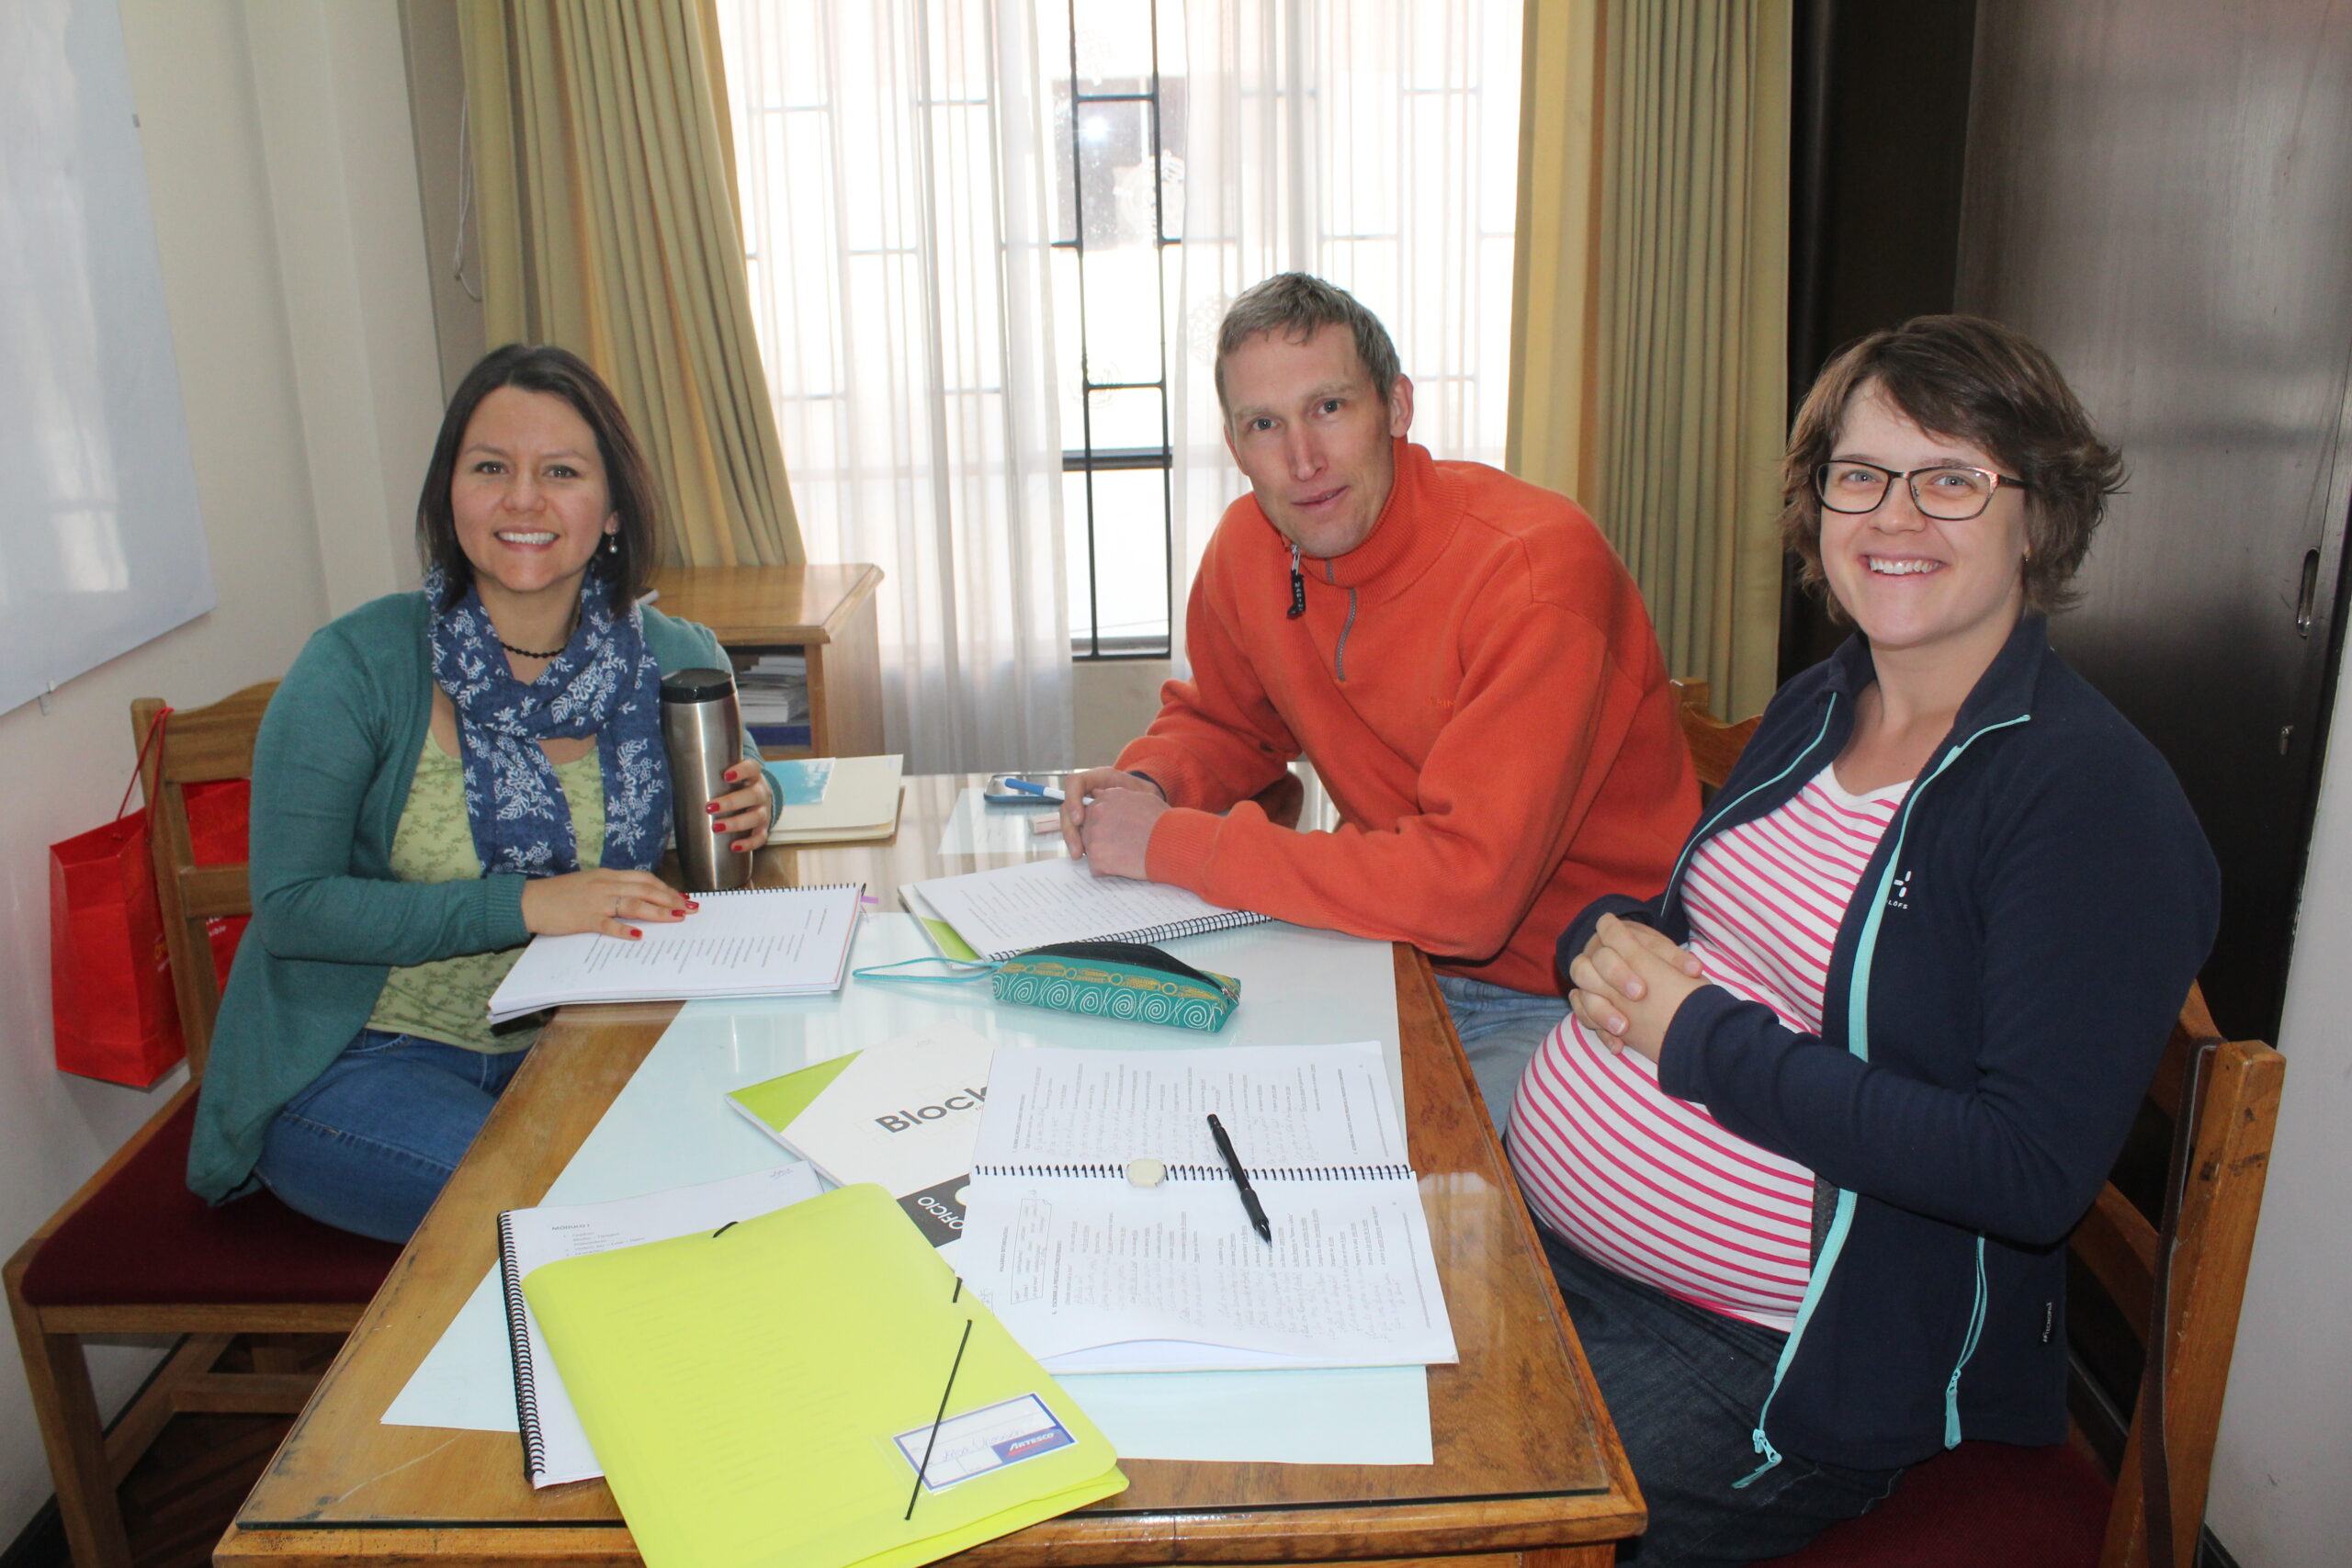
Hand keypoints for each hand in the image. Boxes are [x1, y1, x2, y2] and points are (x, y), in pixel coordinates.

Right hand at [522, 868, 695, 938]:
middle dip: (670, 899)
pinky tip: (638, 935)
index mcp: (607, 876)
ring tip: (675, 919)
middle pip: (645, 889)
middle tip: (689, 909)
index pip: (644, 879)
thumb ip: (612, 888)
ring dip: (657, 912)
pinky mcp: (583, 919)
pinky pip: (607, 924)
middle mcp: (605, 886)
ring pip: (632, 904)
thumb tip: (637, 896)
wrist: (531, 900)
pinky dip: (624, 929)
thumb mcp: (589, 884)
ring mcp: (595, 902)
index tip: (683, 897)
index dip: (666, 888)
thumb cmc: (560, 894)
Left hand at [704, 760, 773, 852]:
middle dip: (731, 802)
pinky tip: (734, 846)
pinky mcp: (764, 828)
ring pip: (756, 817)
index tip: (726, 775)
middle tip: (710, 807)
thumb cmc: (733, 786)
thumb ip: (707, 773)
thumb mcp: (726, 776)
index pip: (752, 768)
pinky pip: (761, 837)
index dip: (742, 771)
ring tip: (716, 827)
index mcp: (753, 776)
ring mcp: (764, 811)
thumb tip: (674, 770)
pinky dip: (749, 843)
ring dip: (737, 823)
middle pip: (753, 795)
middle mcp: (761, 792)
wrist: (754, 799)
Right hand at [1058, 767, 1165, 857]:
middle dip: (1070, 829)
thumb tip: (1122, 812)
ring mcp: (1084, 808)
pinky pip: (1077, 832)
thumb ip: (1134, 798)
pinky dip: (1079, 844)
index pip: (1074, 783)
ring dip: (1071, 839)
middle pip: (1066, 807)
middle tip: (1077, 848)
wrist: (1148, 802)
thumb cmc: (1146, 796)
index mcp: (1098, 779)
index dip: (1073, 801)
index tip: (1079, 820)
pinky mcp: (1086, 822)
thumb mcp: (1145, 793)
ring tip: (1078, 855)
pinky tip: (1086, 855)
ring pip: (1068, 822)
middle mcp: (1086, 792)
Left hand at [1069, 784, 1167, 879]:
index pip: (1094, 814)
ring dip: (1106, 855)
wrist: (1172, 843)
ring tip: (1128, 855)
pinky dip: (1108, 871)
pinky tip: (1126, 866)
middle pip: (1088, 831)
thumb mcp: (1144, 798)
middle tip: (1124, 846)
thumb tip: (1099, 794)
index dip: (1107, 826)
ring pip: (1091, 850)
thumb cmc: (1164, 822)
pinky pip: (1096, 868)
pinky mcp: (1097, 858)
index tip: (1120, 833)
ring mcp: (1094, 836)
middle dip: (1103, 841)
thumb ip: (1118, 796)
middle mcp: (1096, 813)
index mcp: (1107, 797)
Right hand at [1566, 914, 1708, 1063]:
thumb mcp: (1665, 952)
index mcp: (1612, 936)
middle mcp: (1593, 957)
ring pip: (1581, 994)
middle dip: (1614, 978)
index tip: (1646, 957)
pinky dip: (1600, 1033)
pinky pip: (1584, 1018)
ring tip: (1624, 1028)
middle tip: (1639, 994)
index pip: (1608, 930)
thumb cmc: (1654, 957)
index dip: (1621, 943)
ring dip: (1601, 1012)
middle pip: (1587, 963)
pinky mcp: (1588, 1005)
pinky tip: (1618, 1046)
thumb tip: (1694, 969)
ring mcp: (1587, 982)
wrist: (1643, 971)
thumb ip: (1677, 958)